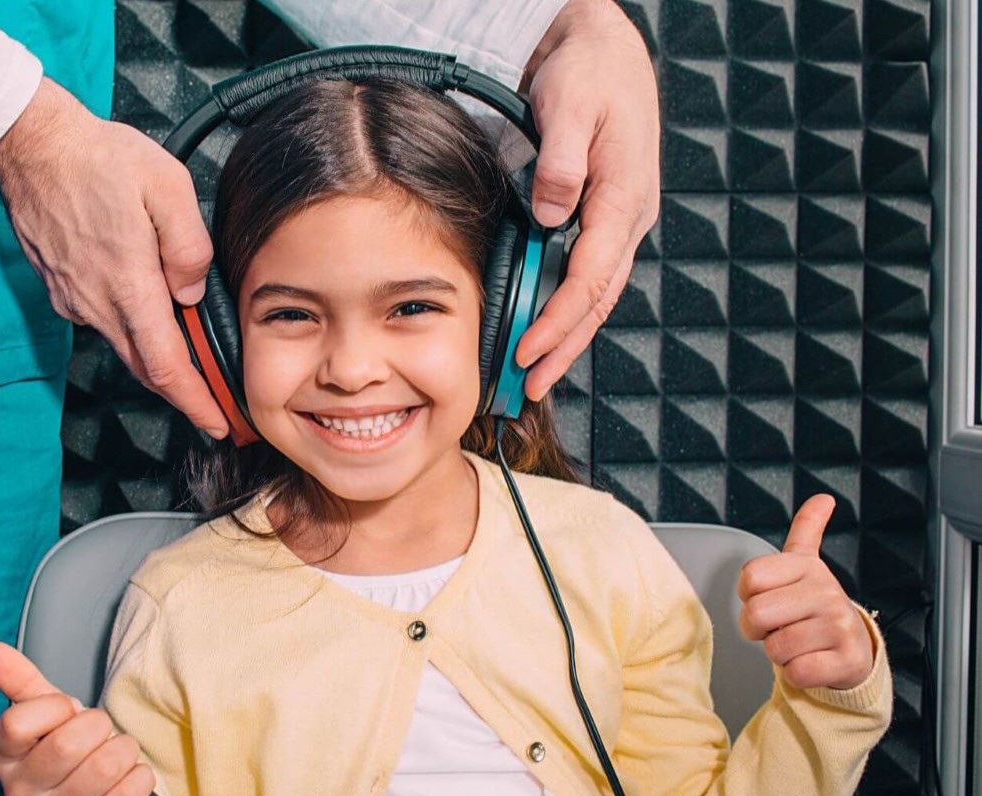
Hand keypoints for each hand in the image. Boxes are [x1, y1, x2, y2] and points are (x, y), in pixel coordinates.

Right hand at [0, 78, 229, 438]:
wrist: (32, 146)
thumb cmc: (100, 159)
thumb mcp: (167, 186)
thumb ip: (189, 246)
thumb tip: (191, 294)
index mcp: (129, 285)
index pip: (167, 367)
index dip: (196, 402)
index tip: (218, 424)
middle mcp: (97, 304)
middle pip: (146, 368)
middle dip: (183, 393)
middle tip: (215, 406)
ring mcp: (74, 300)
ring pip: (124, 346)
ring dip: (156, 360)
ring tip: (189, 360)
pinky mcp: (60, 290)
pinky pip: (103, 321)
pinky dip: (130, 329)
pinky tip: (146, 311)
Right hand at [0, 642, 155, 795]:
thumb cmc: (60, 749)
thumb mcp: (39, 714)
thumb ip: (19, 681)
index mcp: (6, 756)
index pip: (16, 723)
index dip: (53, 709)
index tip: (65, 711)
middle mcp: (24, 791)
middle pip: (65, 746)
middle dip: (96, 725)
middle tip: (97, 730)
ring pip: (103, 767)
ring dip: (122, 749)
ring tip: (113, 752)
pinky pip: (129, 791)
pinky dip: (138, 775)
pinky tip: (125, 776)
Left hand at [513, 0, 660, 400]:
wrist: (604, 47)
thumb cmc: (588, 71)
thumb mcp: (570, 106)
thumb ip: (560, 163)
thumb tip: (552, 215)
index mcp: (624, 196)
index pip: (591, 274)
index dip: (559, 318)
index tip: (529, 349)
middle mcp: (628, 214)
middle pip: (599, 297)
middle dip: (565, 346)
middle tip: (531, 386)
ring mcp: (620, 217)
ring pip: (597, 291)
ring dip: (568, 335)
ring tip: (537, 375)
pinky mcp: (605, 214)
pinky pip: (589, 271)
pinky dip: (569, 306)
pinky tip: (548, 329)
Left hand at [737, 496, 876, 690]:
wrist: (853, 650)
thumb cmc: (815, 609)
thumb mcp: (807, 566)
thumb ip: (807, 529)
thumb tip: (823, 499)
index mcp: (808, 567)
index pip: (749, 578)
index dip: (749, 595)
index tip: (769, 599)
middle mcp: (827, 592)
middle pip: (756, 614)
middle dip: (757, 629)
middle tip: (780, 627)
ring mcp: (839, 626)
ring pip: (775, 647)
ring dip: (778, 652)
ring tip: (800, 643)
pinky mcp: (846, 660)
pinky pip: (796, 672)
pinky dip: (796, 674)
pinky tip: (812, 661)